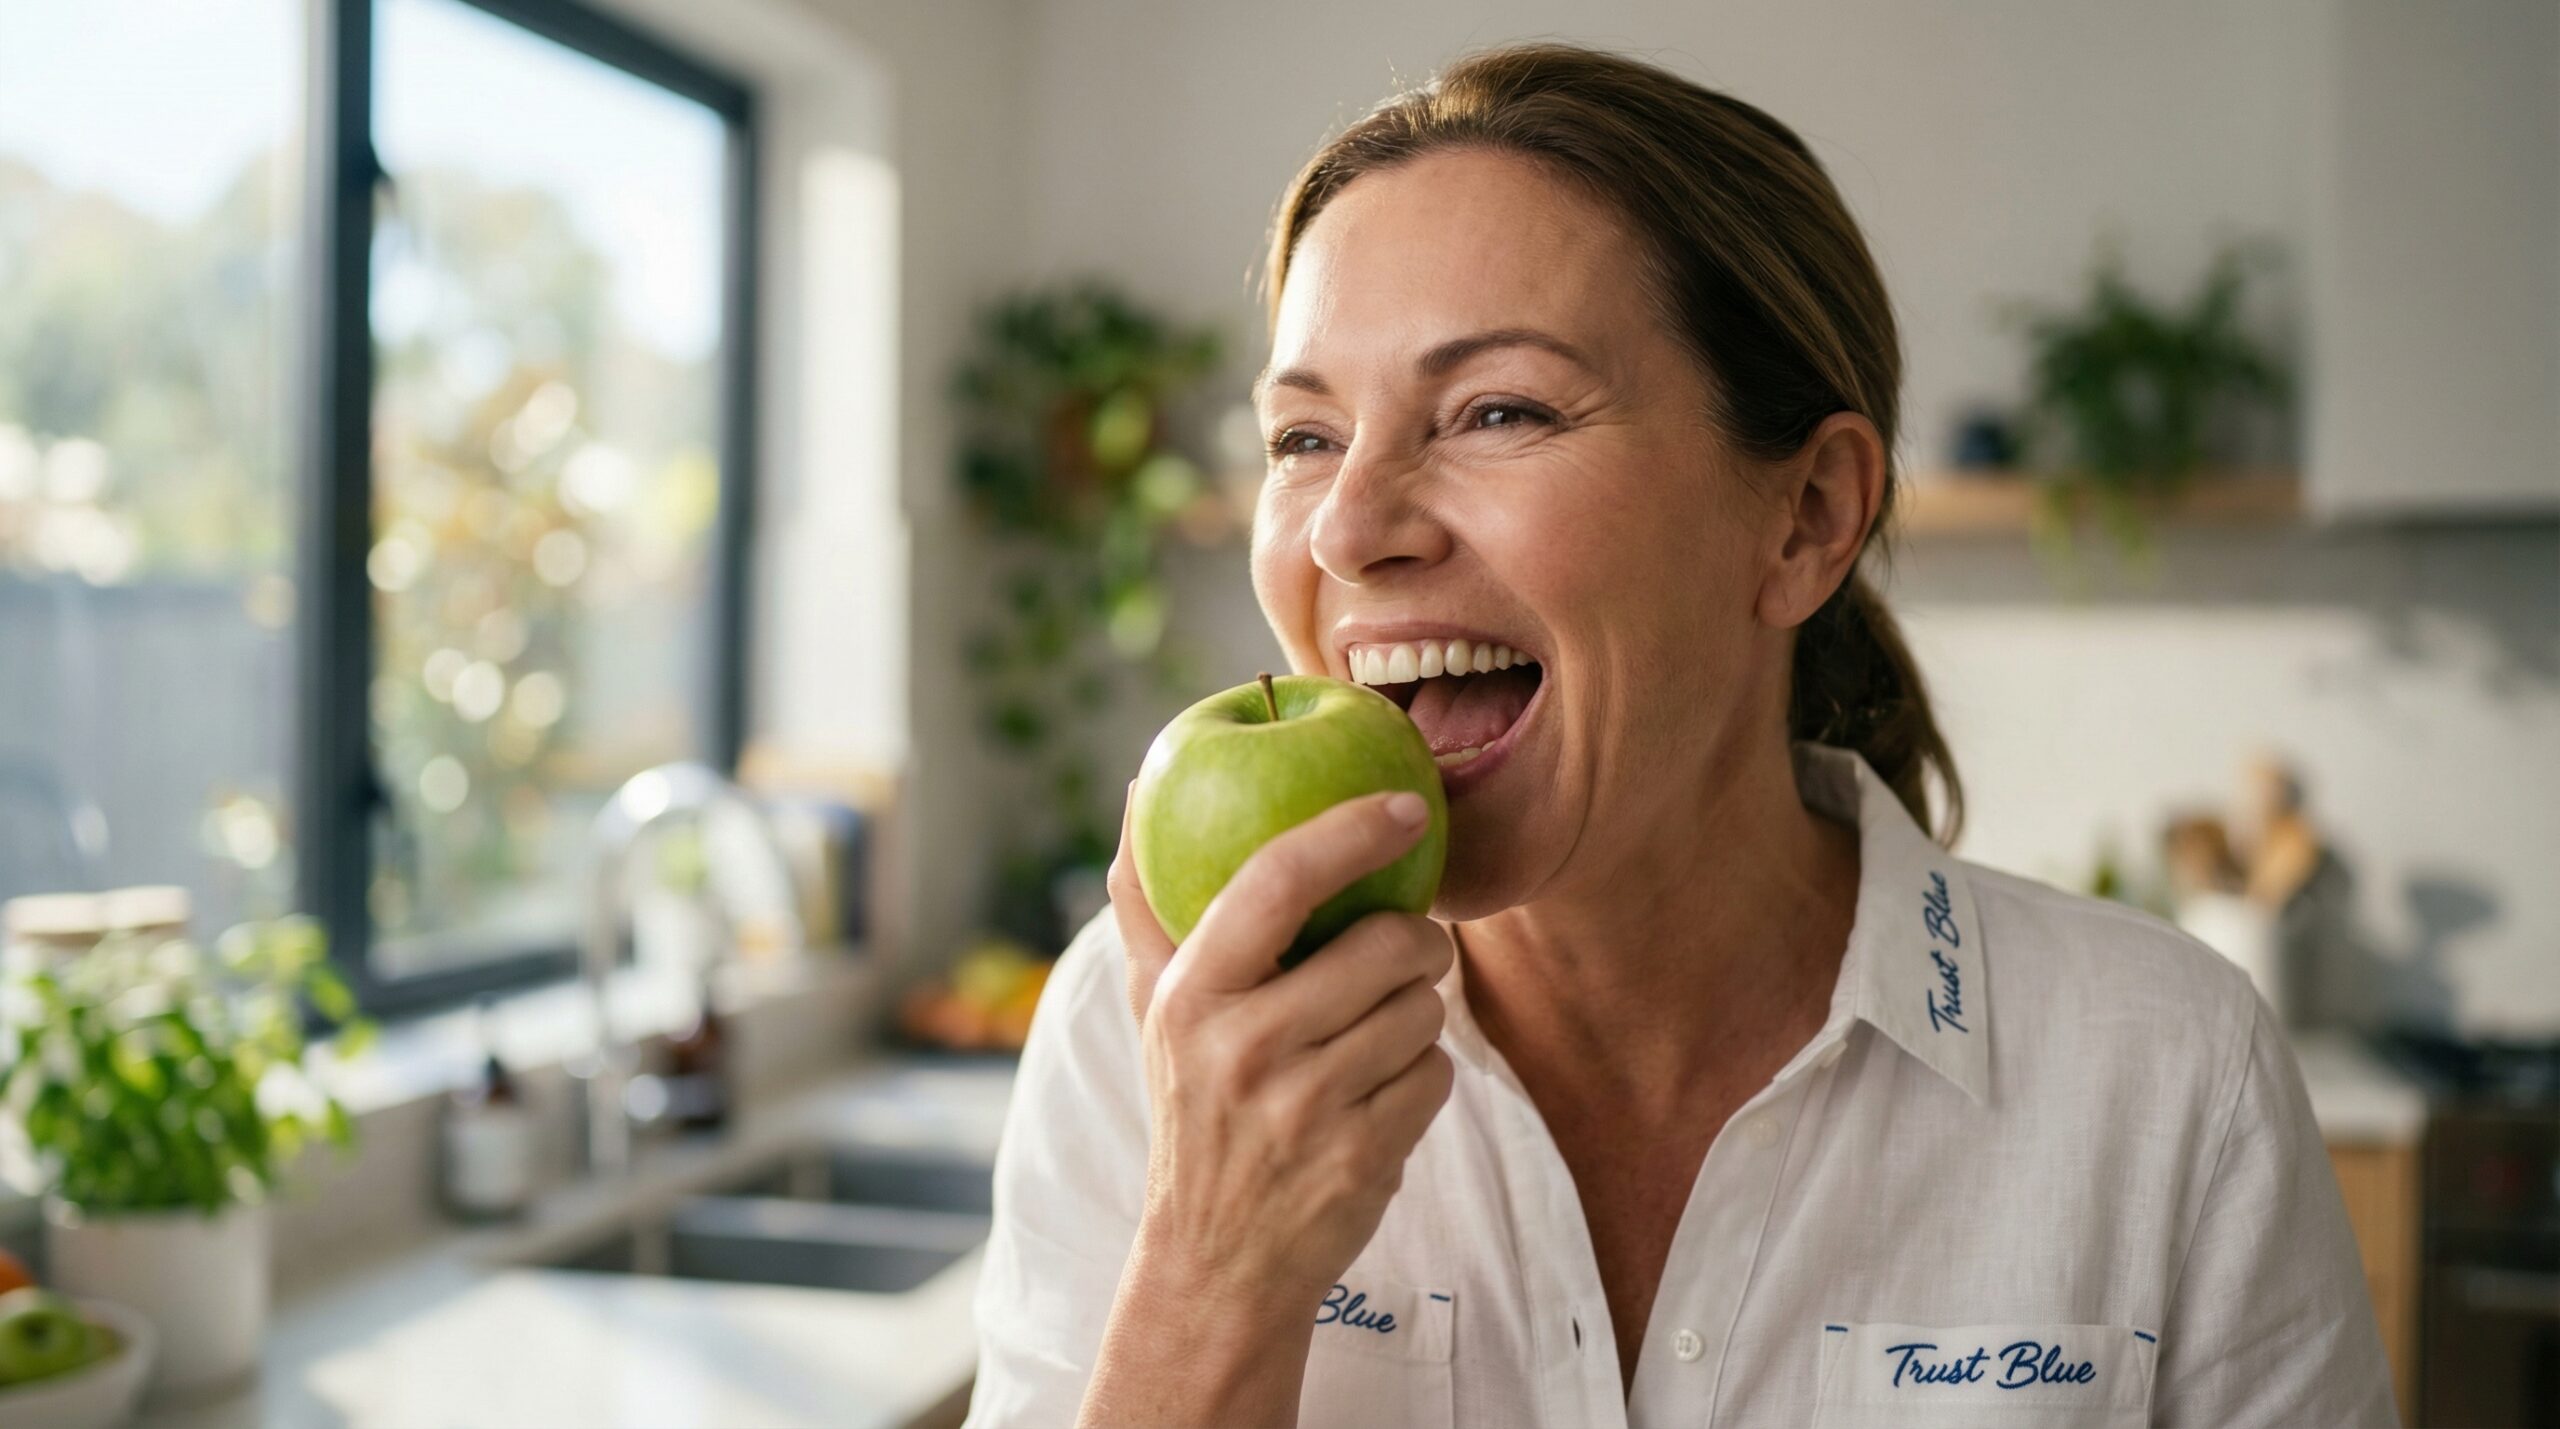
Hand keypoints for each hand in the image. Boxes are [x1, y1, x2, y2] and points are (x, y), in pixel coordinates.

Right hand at [1080, 785, 1455, 1426]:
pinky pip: (1437, 1072)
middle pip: (1387, 944)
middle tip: (1404, 951)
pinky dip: (1423, 1077)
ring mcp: (1307, 1105)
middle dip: (1417, 942)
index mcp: (1191, 996)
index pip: (1277, 879)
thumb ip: (1149, 905)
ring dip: (1416, 1016)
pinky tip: (1378, 1097)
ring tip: (1372, 1039)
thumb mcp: (1156, 1012)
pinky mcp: (1363, 1155)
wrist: (1215, 1263)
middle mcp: (1244, 1046)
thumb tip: (1137, 791)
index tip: (1403, 808)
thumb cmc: (1194, 1110)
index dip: (1349, 831)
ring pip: (1423, 1009)